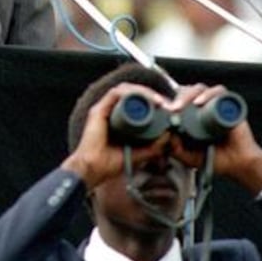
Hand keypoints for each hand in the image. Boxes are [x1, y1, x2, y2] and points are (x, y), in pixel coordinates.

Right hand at [62, 82, 178, 188]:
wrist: (93, 170)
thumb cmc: (110, 164)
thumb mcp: (138, 154)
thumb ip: (153, 147)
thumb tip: (168, 135)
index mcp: (118, 118)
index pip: (136, 102)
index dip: (152, 101)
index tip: (167, 108)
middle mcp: (110, 110)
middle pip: (132, 93)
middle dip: (151, 95)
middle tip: (166, 103)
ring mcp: (104, 108)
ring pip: (126, 90)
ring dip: (144, 92)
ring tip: (158, 101)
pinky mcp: (99, 110)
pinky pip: (116, 93)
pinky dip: (131, 93)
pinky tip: (144, 98)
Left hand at [167, 83, 261, 191]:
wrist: (238, 164)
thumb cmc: (214, 158)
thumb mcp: (188, 156)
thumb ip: (175, 148)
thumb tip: (165, 135)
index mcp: (191, 114)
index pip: (176, 99)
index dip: (166, 100)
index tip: (158, 108)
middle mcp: (203, 105)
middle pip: (186, 91)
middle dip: (175, 98)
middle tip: (170, 109)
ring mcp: (216, 103)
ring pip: (200, 88)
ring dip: (188, 95)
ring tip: (181, 107)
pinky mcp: (229, 103)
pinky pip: (218, 92)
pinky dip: (208, 94)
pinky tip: (199, 102)